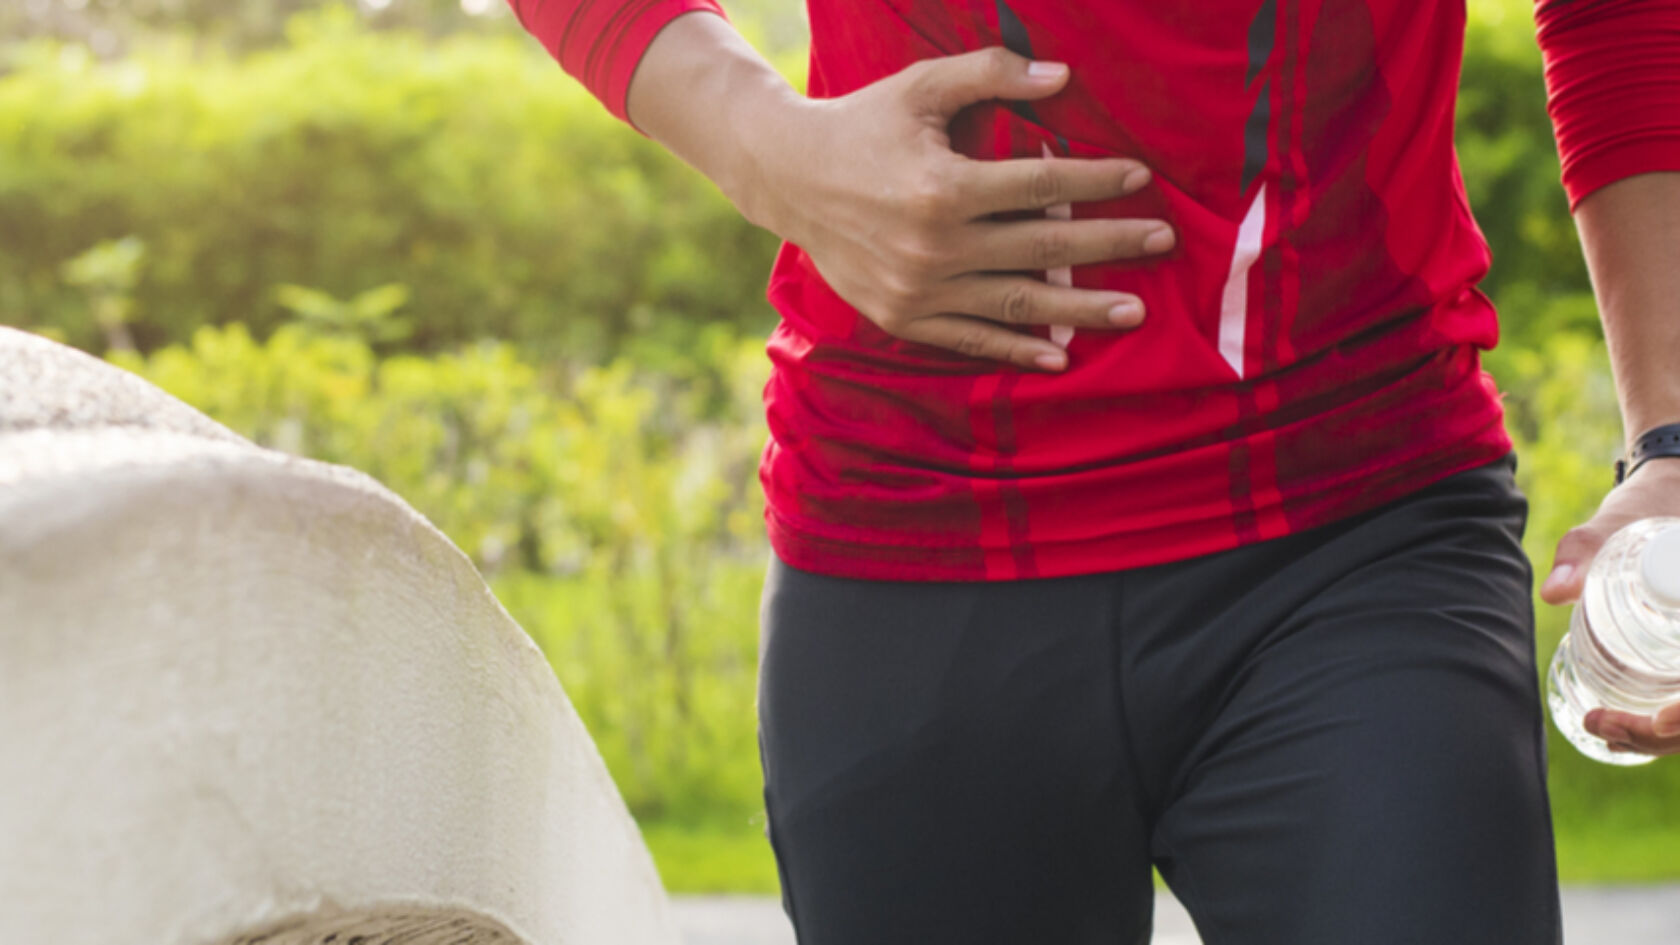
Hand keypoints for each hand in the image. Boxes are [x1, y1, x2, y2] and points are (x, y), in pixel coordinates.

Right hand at [730, 46, 1173, 371]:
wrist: (788, 178)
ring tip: (1133, 311)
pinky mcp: (903, 316)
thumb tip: (1062, 77)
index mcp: (944, 186)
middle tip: (1163, 242)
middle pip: (1044, 247)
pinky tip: (1059, 355)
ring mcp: (920, 288)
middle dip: (1110, 244)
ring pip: (1018, 304)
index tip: (1141, 176)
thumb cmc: (862, 124)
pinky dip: (1016, 350)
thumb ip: (990, 75)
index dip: (1096, 178)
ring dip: (1081, 309)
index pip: (1041, 184)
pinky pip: (971, 340)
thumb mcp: (920, 86)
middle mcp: (935, 245)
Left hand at [1541, 459, 1679, 755]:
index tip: (1659, 720)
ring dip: (1659, 738)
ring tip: (1600, 728)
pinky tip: (1622, 733)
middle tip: (1601, 725)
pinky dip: (1663, 728)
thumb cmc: (1647, 507)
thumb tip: (1553, 593)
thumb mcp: (1619, 523)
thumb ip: (1584, 551)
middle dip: (1663, 734)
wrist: (1674, 493)